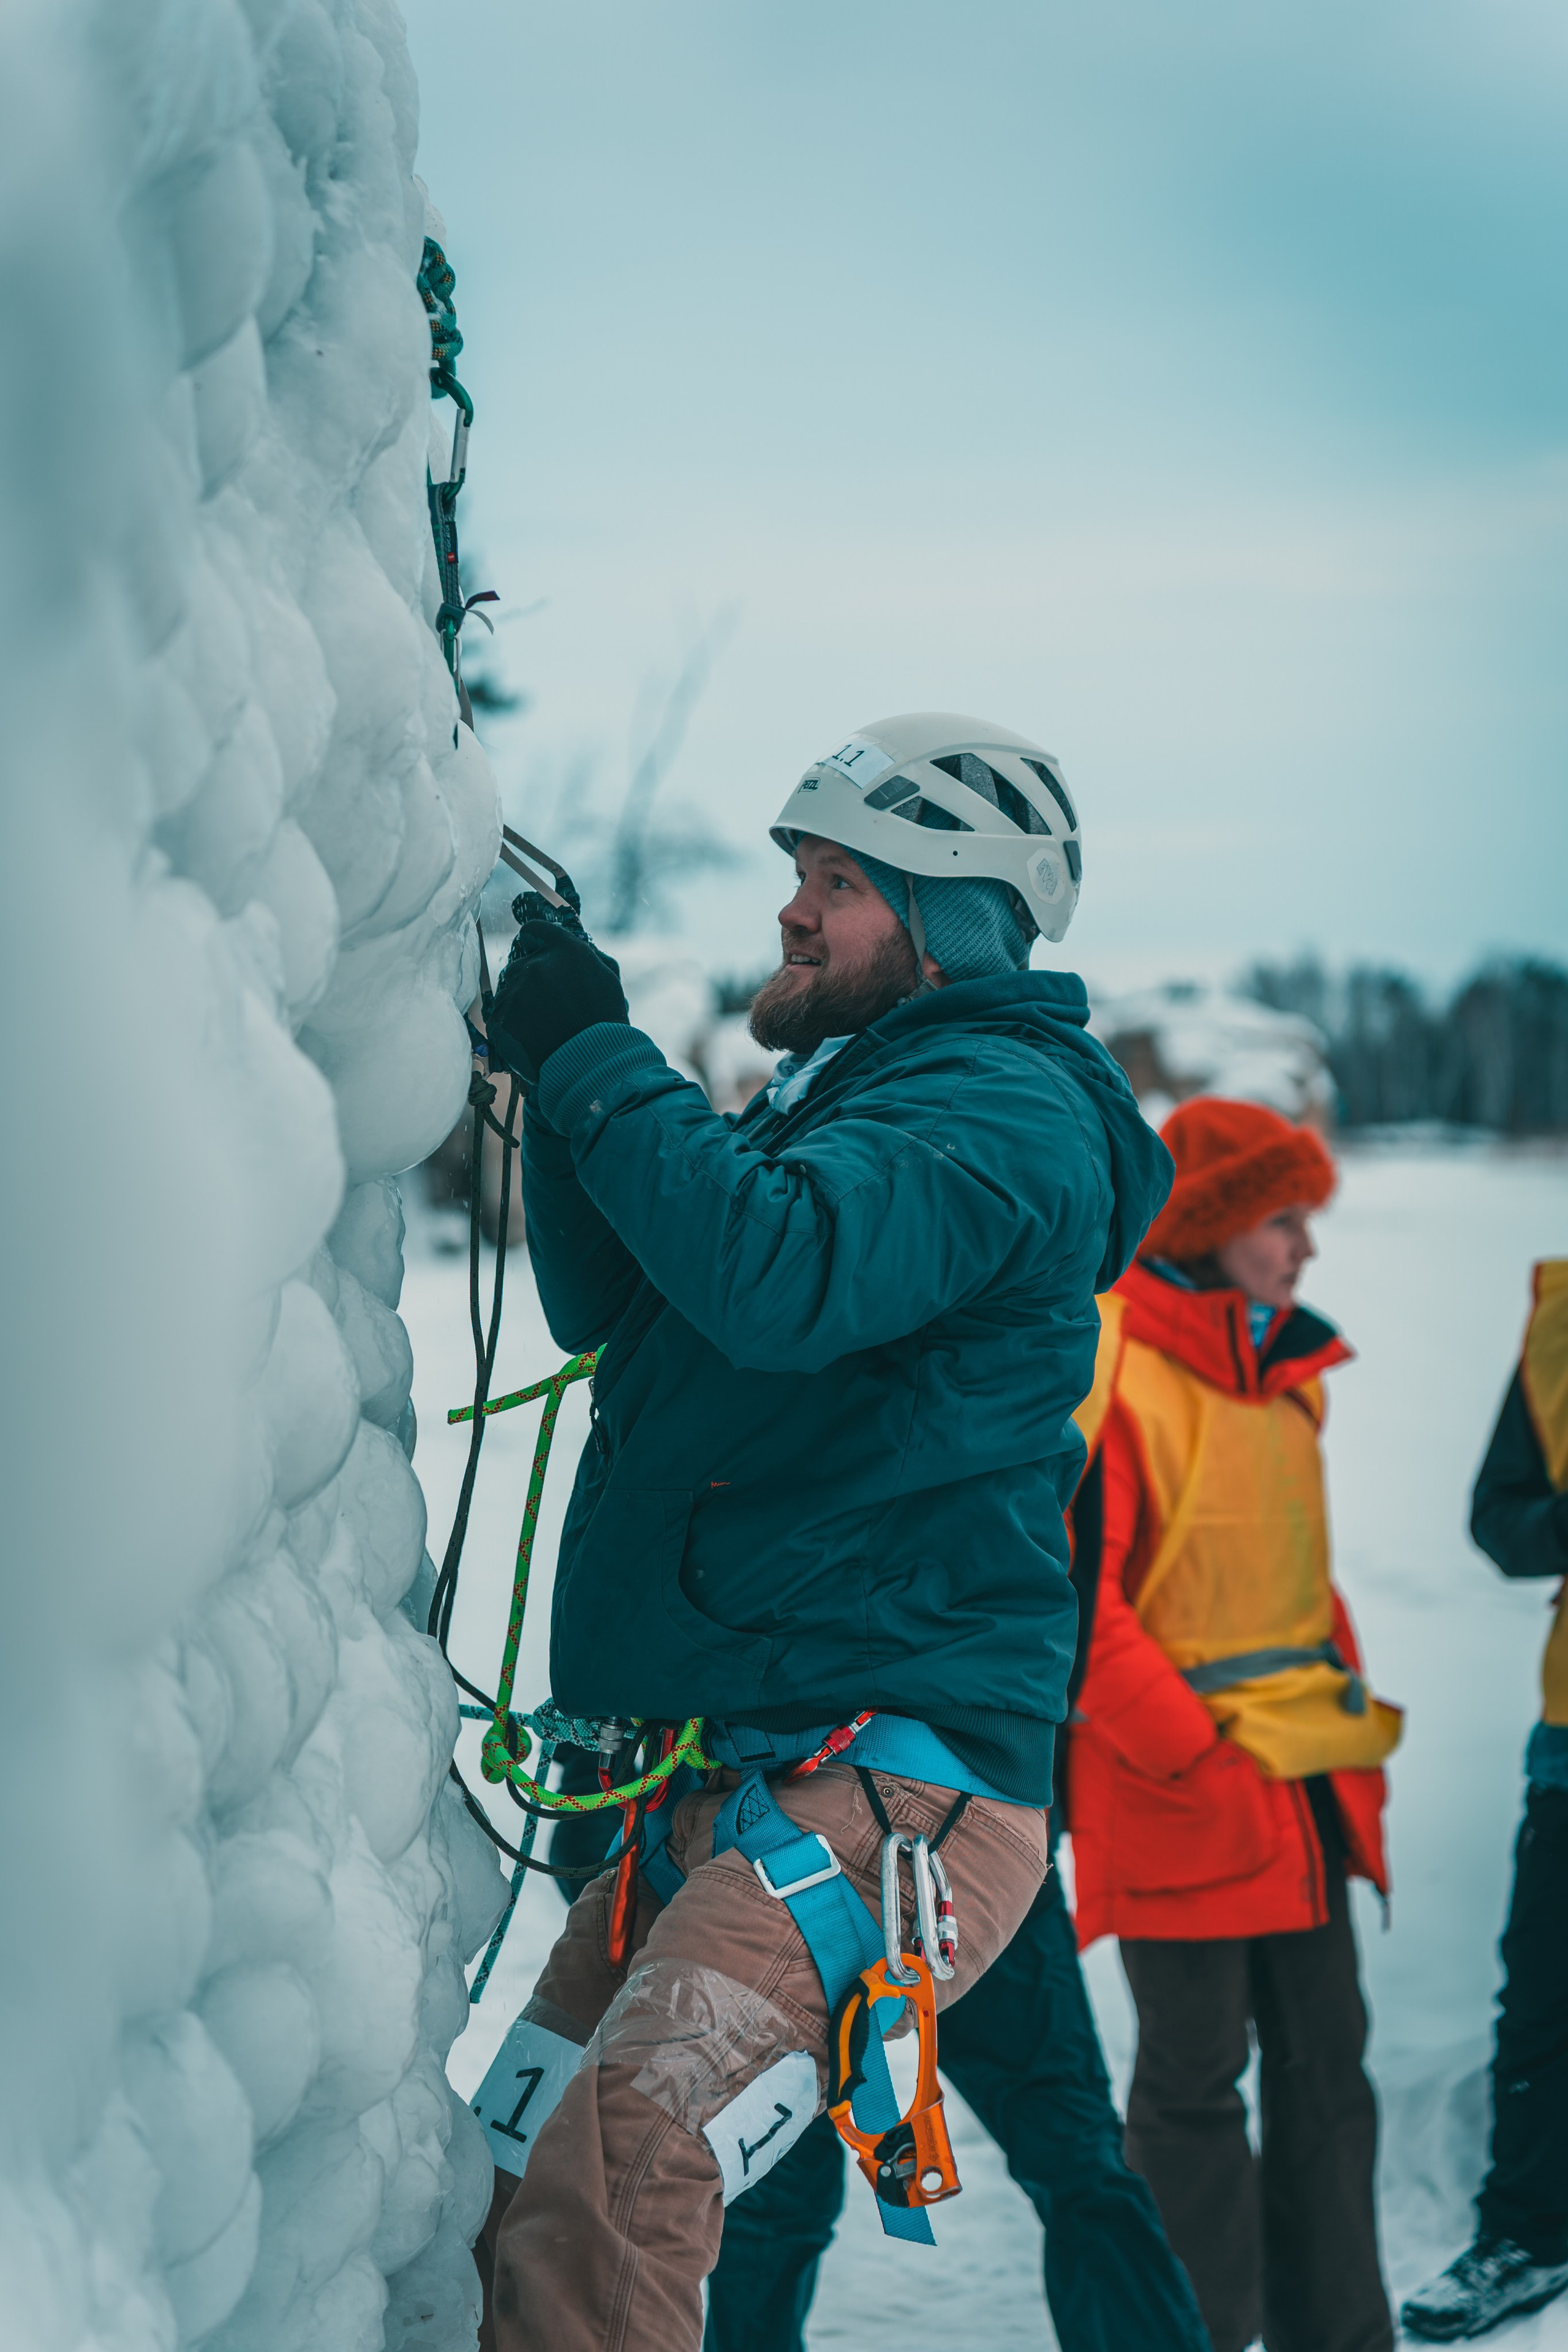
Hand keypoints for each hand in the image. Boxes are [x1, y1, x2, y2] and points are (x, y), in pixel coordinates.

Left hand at [486, 920, 628, 1080]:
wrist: (593, 1064)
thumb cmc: (607, 1022)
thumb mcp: (609, 978)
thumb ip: (587, 955)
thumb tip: (571, 943)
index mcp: (565, 951)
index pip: (536, 929)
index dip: (534, 939)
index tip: (535, 948)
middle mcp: (536, 966)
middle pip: (520, 964)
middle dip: (530, 980)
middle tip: (547, 1004)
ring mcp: (515, 992)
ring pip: (508, 991)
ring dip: (520, 1004)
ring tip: (541, 1027)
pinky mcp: (500, 1019)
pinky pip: (499, 1017)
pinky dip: (511, 1027)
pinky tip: (529, 1039)